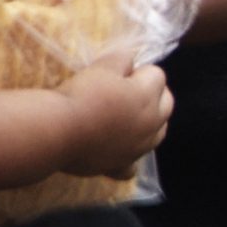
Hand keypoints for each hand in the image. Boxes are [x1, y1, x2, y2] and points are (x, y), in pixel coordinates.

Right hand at [58, 51, 173, 178]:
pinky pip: (132, 165)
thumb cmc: (81, 95)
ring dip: (149, 124)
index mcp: (148, 95)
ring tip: (124, 119)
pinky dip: (128, 157)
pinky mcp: (121, 166)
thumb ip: (120, 60)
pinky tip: (115, 151)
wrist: (59, 132)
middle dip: (153, 95)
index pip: (157, 75)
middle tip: (126, 92)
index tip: (120, 74)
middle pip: (166, 103)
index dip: (139, 71)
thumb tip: (129, 60)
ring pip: (158, 133)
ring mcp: (139, 147)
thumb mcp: (101, 67)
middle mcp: (151, 123)